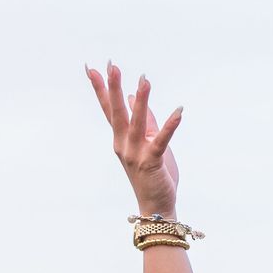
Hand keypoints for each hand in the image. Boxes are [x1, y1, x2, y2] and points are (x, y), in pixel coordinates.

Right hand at [87, 61, 181, 218]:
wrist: (156, 206)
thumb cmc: (152, 174)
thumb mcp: (148, 142)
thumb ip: (145, 120)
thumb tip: (134, 98)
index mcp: (121, 139)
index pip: (109, 110)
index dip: (102, 89)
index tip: (93, 69)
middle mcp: (123, 145)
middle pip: (116, 113)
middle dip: (113, 88)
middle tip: (111, 66)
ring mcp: (135, 154)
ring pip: (137, 123)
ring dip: (142, 101)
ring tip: (144, 79)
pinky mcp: (152, 162)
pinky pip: (161, 140)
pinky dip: (170, 125)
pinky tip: (179, 110)